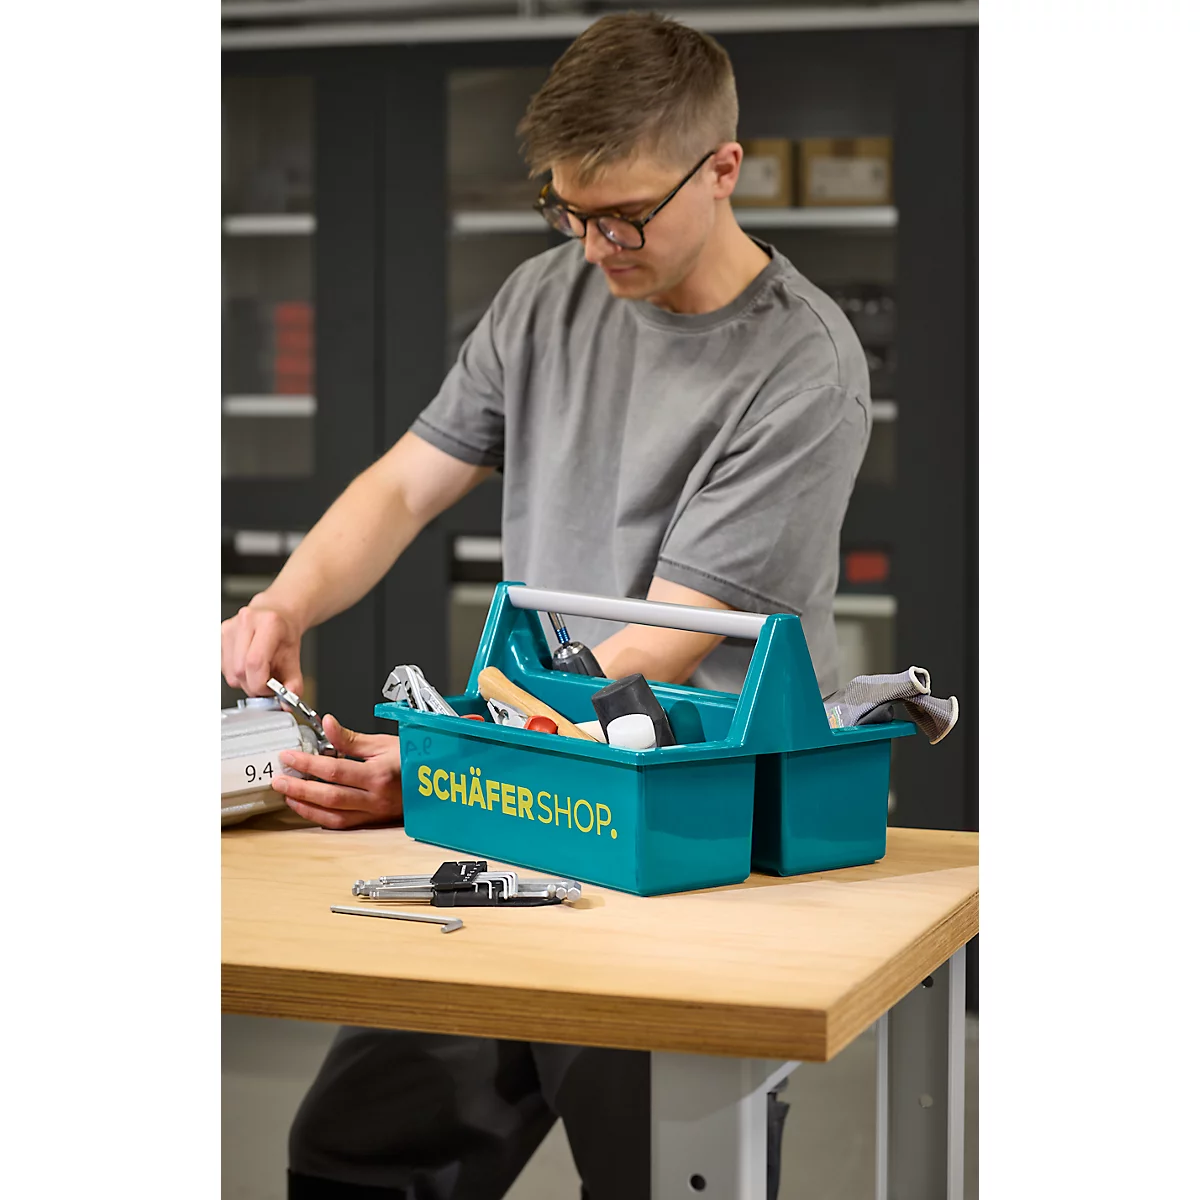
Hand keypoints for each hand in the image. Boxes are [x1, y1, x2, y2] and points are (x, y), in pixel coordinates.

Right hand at [222, 596, 304, 696]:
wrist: (276, 614)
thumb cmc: (284, 634)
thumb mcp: (295, 658)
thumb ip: (294, 683)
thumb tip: (288, 701)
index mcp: (268, 623)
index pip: (255, 663)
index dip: (261, 684)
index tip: (270, 690)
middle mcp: (247, 621)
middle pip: (240, 670)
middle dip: (254, 685)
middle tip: (267, 683)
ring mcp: (230, 627)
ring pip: (230, 672)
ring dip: (244, 680)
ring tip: (259, 671)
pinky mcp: (219, 634)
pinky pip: (223, 668)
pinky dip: (236, 674)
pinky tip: (247, 664)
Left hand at [271, 714, 402, 828]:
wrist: (438, 781)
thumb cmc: (415, 760)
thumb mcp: (384, 742)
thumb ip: (351, 738)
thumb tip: (328, 724)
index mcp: (379, 774)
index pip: (334, 770)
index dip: (308, 764)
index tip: (289, 756)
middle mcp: (376, 797)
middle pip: (329, 796)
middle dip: (299, 788)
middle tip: (279, 779)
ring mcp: (374, 812)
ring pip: (333, 816)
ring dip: (306, 807)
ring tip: (288, 795)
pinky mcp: (373, 821)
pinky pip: (342, 824)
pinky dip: (321, 817)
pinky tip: (308, 808)